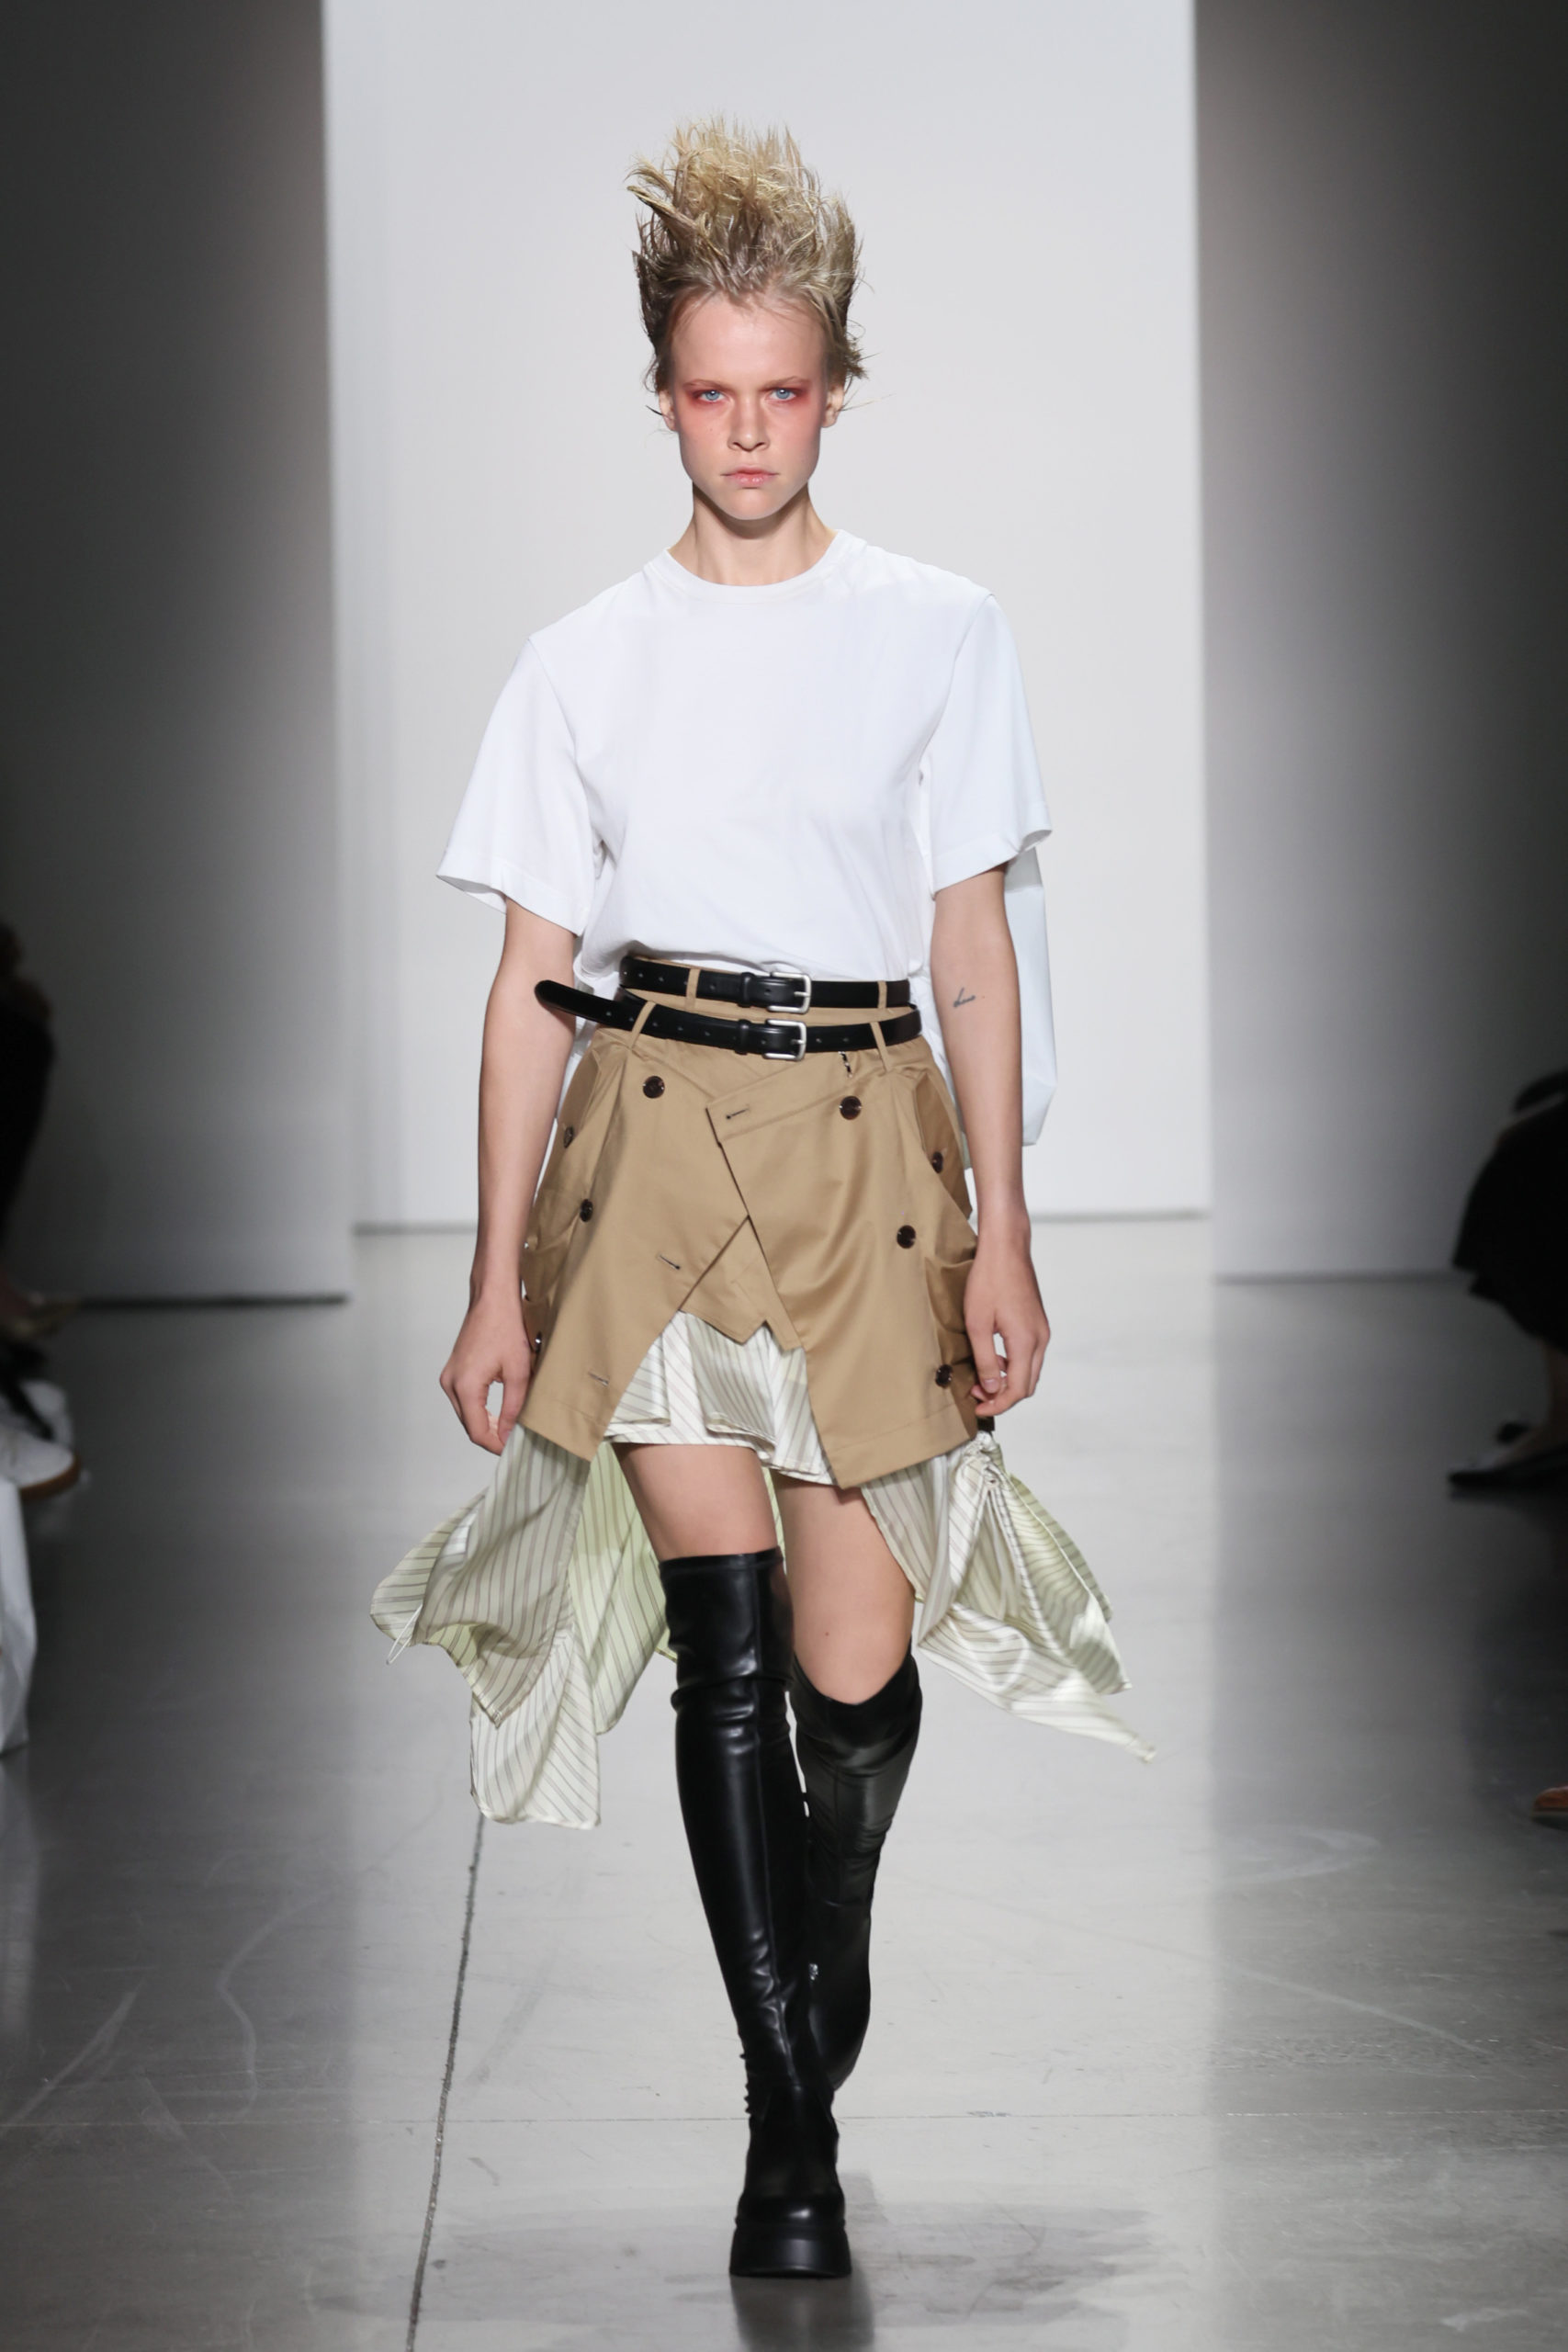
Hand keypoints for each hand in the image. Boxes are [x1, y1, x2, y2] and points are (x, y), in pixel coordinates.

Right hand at [440, 1290, 531, 1453]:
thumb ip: (514, 1408)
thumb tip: (509, 1434)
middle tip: (515, 1443)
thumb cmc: (506, 1328)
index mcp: (465, 1387)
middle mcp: (451, 1384)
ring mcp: (449, 1377)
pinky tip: (498, 1415)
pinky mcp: (453, 1372)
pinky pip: (464, 1401)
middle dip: (491, 1437)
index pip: (477, 1431)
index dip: (496, 1445)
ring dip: (485, 1425)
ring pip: (466, 1414)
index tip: (513, 1450)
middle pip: (469, 1425)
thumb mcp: (519, 1372)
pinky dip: (479, 1411)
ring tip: (509, 1431)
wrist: (492, 1300)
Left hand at [964, 1221, 1049, 1414]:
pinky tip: (993, 1359)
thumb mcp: (977, 1323)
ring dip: (1007, 1381)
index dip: (997, 1404)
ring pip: (1029, 1371)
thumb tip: (992, 1389)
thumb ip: (985, 1360)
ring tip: (981, 1378)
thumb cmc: (989, 1280)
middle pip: (1027, 1385)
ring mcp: (1041, 1330)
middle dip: (1003, 1396)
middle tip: (976, 1395)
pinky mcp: (1037, 1323)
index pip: (1017, 1389)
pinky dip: (1013, 1366)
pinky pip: (1029, 1355)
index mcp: (1026, 1342)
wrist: (1006, 1248)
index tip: (977, 1408)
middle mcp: (1040, 1339)